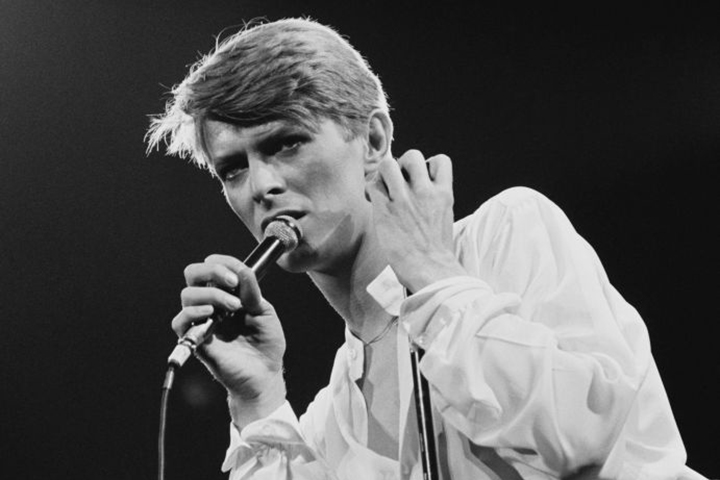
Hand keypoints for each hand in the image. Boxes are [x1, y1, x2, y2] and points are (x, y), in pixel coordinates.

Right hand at [172, 254, 285, 423]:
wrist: (265, 373)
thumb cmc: (266, 344)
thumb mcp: (264, 311)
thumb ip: (251, 291)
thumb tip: (241, 270)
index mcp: (227, 294)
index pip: (212, 267)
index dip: (222, 262)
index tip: (239, 271)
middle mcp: (211, 304)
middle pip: (192, 274)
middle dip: (211, 270)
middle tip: (232, 283)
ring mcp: (202, 321)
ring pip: (187, 294)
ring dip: (212, 294)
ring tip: (234, 307)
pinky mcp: (196, 340)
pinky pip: (179, 322)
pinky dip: (192, 313)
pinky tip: (211, 313)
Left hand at [366, 150, 466, 291]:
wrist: (430, 270)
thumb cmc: (436, 252)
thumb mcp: (444, 219)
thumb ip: (434, 202)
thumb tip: (418, 195)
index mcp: (444, 194)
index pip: (440, 160)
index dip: (427, 165)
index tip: (420, 179)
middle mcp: (425, 191)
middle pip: (413, 155)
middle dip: (403, 164)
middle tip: (397, 182)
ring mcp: (404, 199)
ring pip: (388, 164)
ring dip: (383, 175)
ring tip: (382, 189)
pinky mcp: (385, 209)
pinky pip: (372, 185)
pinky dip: (369, 190)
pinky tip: (372, 201)